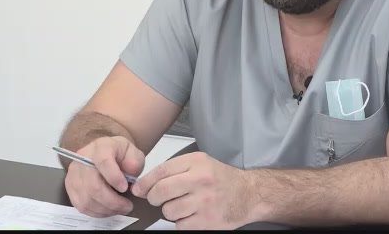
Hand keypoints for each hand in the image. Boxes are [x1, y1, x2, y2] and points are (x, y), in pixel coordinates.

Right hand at [63, 136, 144, 217]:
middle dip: (112, 201)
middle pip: (93, 185)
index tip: (125, 188)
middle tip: (127, 206)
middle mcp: (82, 160)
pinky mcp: (70, 188)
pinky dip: (97, 212)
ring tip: (120, 209)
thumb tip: (130, 172)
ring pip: (87, 200)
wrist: (106, 155)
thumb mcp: (133, 153)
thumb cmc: (120, 155)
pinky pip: (82, 206)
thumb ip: (134, 161)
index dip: (114, 177)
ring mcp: (74, 174)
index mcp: (100, 147)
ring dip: (106, 209)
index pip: (103, 161)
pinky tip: (109, 210)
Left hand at [131, 151, 253, 228]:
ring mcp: (204, 202)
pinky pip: (180, 225)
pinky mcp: (207, 221)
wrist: (249, 194)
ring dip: (170, 211)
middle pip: (161, 191)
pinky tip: (191, 215)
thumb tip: (146, 183)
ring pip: (169, 211)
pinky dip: (181, 223)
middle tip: (157, 199)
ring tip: (182, 206)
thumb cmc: (222, 179)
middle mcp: (201, 180)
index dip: (145, 182)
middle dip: (154, 198)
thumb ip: (176, 169)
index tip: (138, 189)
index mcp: (197, 163)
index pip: (162, 171)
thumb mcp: (201, 164)